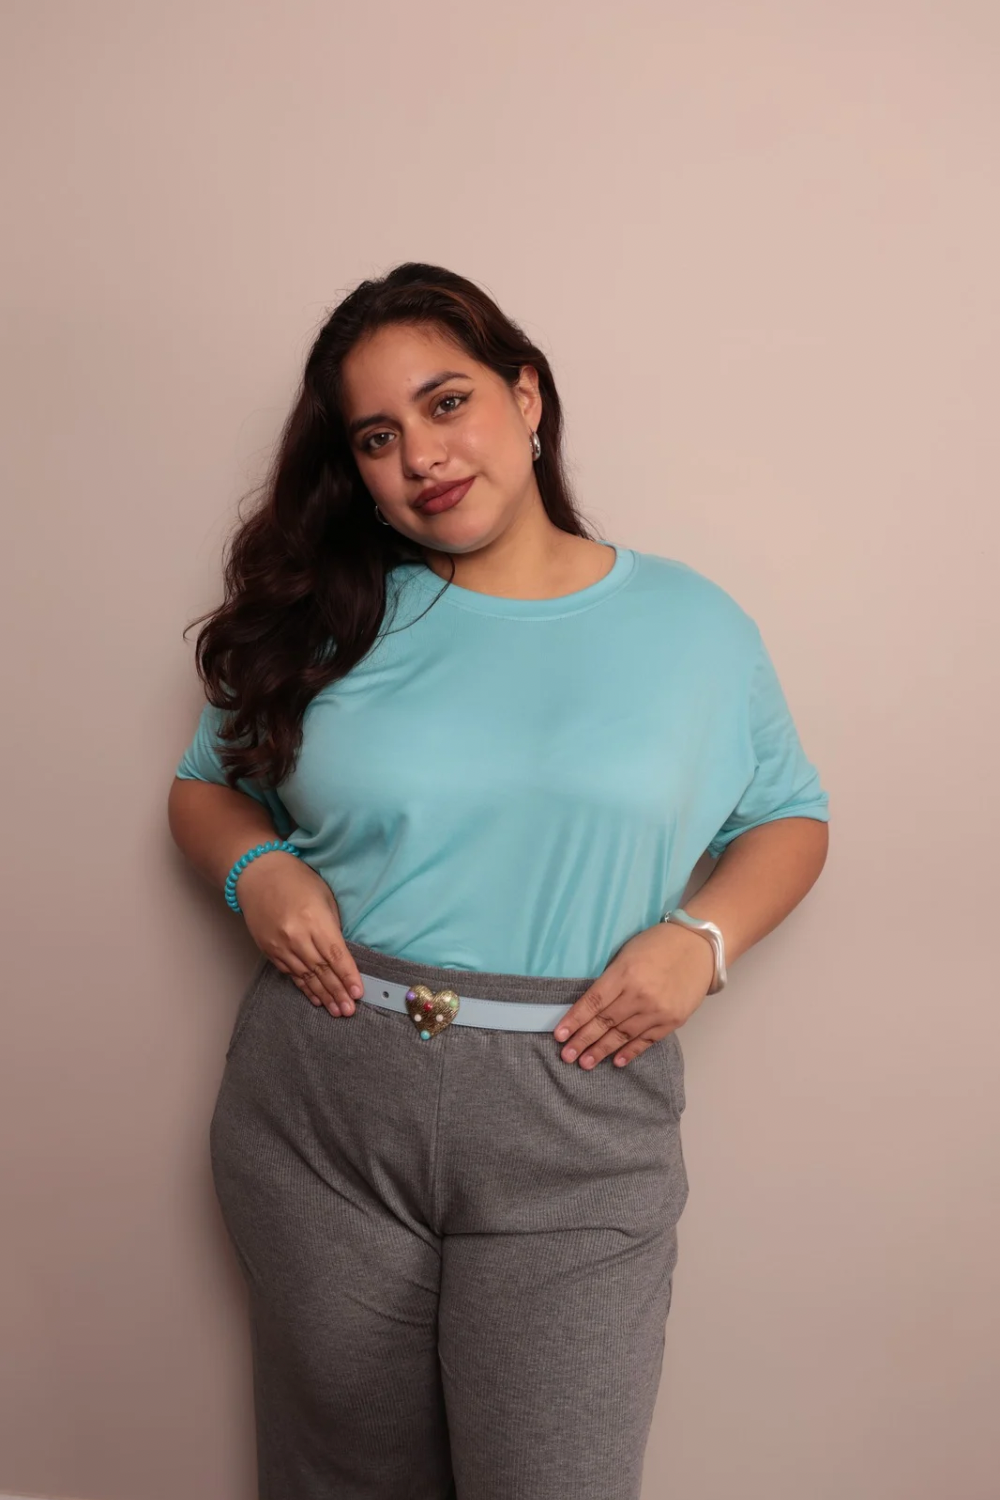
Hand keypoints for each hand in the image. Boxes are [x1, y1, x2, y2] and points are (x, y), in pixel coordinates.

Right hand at [235, 854, 365, 1017]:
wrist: (257, 875)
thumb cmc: (296, 880)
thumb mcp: (324, 896)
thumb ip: (333, 926)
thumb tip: (341, 952)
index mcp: (314, 920)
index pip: (335, 955)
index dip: (348, 976)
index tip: (358, 992)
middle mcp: (296, 936)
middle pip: (321, 970)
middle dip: (338, 992)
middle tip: (350, 1010)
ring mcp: (280, 945)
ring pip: (306, 976)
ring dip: (323, 995)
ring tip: (337, 1010)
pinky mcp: (269, 950)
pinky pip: (290, 973)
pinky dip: (304, 987)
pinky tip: (315, 998)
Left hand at [552, 921, 716, 1068]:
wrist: (699, 947)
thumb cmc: (658, 944)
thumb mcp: (627, 953)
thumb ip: (611, 979)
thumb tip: (590, 1006)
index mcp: (625, 973)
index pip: (593, 1002)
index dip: (575, 1020)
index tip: (560, 1035)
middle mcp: (640, 995)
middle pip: (605, 1022)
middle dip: (583, 1040)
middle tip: (567, 1056)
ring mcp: (658, 1010)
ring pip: (623, 1035)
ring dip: (602, 1050)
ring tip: (585, 1062)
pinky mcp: (673, 1020)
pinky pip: (647, 1040)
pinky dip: (630, 1051)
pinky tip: (616, 1061)